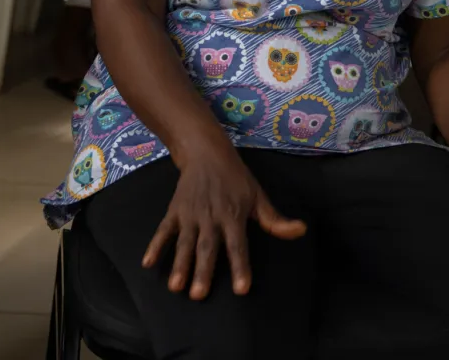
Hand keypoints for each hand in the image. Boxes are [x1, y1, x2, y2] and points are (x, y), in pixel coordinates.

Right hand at [144, 141, 305, 299]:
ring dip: (179, 264)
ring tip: (175, 287)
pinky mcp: (175, 211)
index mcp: (233, 216)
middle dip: (202, 271)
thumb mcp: (258, 196)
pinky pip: (164, 230)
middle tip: (198, 295)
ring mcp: (190, 214)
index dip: (240, 267)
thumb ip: (275, 220)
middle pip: (207, 248)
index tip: (241, 289)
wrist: (205, 153)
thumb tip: (300, 231)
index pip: (238, 246)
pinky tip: (148, 263)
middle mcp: (211, 217)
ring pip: (185, 243)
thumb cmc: (236, 179)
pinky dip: (155, 245)